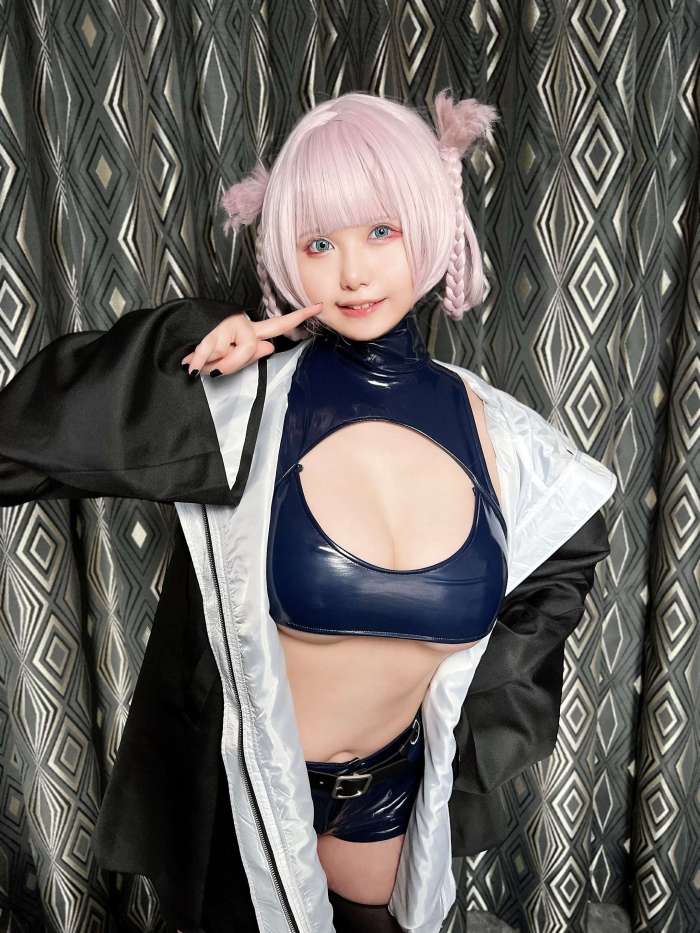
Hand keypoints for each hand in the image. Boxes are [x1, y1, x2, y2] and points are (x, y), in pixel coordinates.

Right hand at [180, 303, 322, 376]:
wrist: (175, 338)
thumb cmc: (204, 354)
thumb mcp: (229, 359)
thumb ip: (250, 355)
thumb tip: (269, 347)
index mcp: (249, 332)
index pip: (278, 324)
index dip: (299, 317)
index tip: (320, 307)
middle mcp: (241, 324)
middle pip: (255, 345)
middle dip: (239, 358)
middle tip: (229, 362)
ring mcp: (226, 325)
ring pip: (234, 356)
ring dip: (217, 366)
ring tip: (201, 364)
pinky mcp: (210, 329)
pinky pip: (211, 353)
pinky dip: (201, 363)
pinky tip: (192, 367)